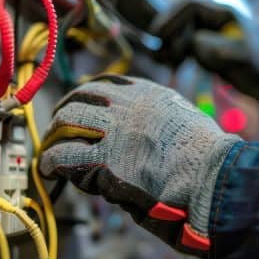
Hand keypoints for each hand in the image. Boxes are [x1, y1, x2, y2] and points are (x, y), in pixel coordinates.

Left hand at [38, 75, 239, 254]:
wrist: (210, 176)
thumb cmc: (210, 159)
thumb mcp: (189, 121)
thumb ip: (165, 121)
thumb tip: (154, 137)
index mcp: (151, 94)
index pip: (110, 82)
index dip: (91, 93)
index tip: (84, 101)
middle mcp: (129, 105)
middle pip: (83, 95)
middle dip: (67, 108)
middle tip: (59, 123)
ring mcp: (114, 131)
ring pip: (69, 119)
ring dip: (55, 132)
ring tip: (50, 145)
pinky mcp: (105, 161)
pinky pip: (65, 155)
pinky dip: (51, 160)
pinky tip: (48, 168)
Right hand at [150, 0, 258, 96]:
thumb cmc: (257, 66)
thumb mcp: (234, 55)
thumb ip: (209, 45)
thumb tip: (190, 42)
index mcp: (223, 13)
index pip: (189, 6)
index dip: (171, 19)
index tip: (159, 36)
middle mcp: (214, 19)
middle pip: (180, 16)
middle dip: (167, 33)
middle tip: (161, 53)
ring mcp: (209, 32)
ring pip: (178, 31)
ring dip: (169, 44)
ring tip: (165, 61)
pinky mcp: (206, 47)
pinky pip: (182, 45)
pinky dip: (174, 54)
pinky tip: (172, 66)